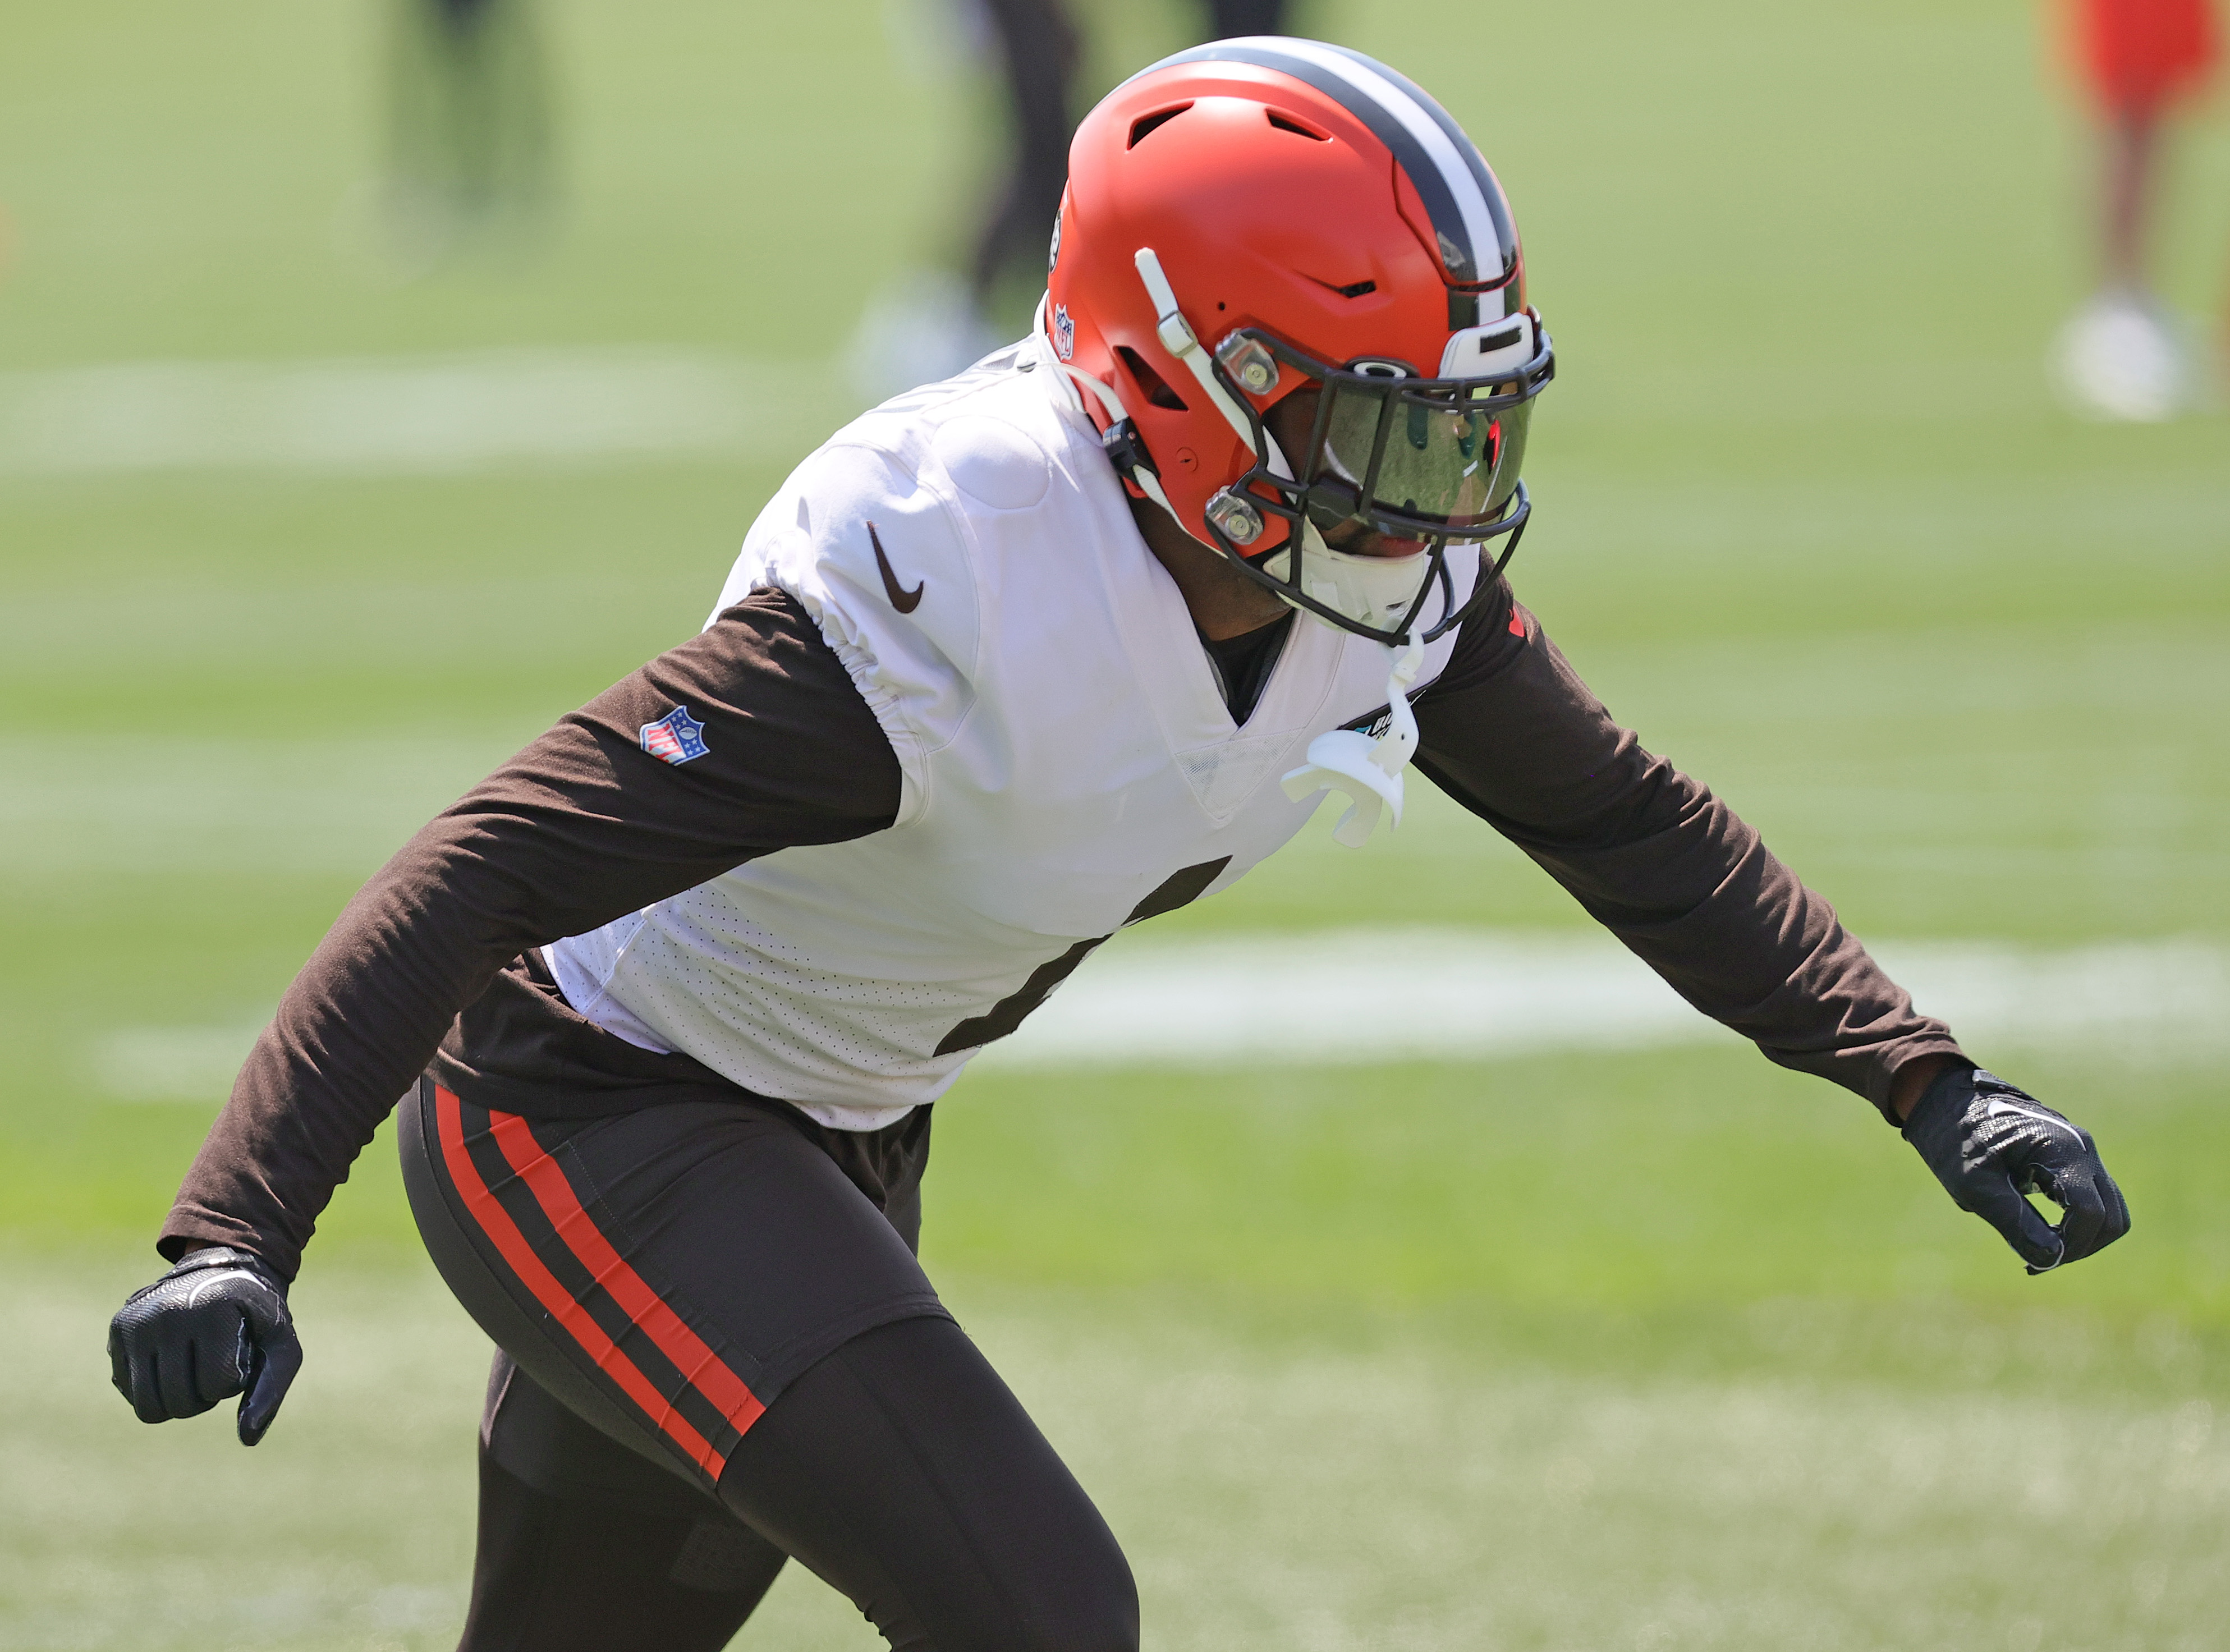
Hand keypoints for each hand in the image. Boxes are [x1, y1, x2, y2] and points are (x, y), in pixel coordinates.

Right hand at [108, 1247, 303, 1445]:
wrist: (221, 1271)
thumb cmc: (254, 1316)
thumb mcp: (280, 1344)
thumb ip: (270, 1390)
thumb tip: (248, 1438)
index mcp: (213, 1310)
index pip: (218, 1385)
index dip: (234, 1381)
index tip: (238, 1354)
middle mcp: (168, 1313)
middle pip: (181, 1402)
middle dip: (204, 1397)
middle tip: (214, 1365)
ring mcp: (138, 1320)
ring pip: (149, 1407)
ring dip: (177, 1400)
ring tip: (193, 1368)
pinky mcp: (119, 1329)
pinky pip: (130, 1391)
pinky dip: (154, 1388)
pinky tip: (171, 1359)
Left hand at [1902, 1067, 2129, 1274]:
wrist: (1945, 1099)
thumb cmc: (1954, 1137)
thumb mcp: (1975, 1183)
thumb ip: (2014, 1220)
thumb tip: (2052, 1257)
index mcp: (2061, 1148)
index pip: (2090, 1212)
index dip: (2070, 1246)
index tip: (2036, 1262)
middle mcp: (2080, 1147)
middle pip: (2111, 1216)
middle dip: (2080, 1246)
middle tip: (2039, 1260)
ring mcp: (2080, 1151)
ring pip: (2109, 1209)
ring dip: (2082, 1236)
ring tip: (2041, 1249)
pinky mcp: (2072, 1157)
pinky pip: (2092, 1198)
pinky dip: (2077, 1221)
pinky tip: (2042, 1231)